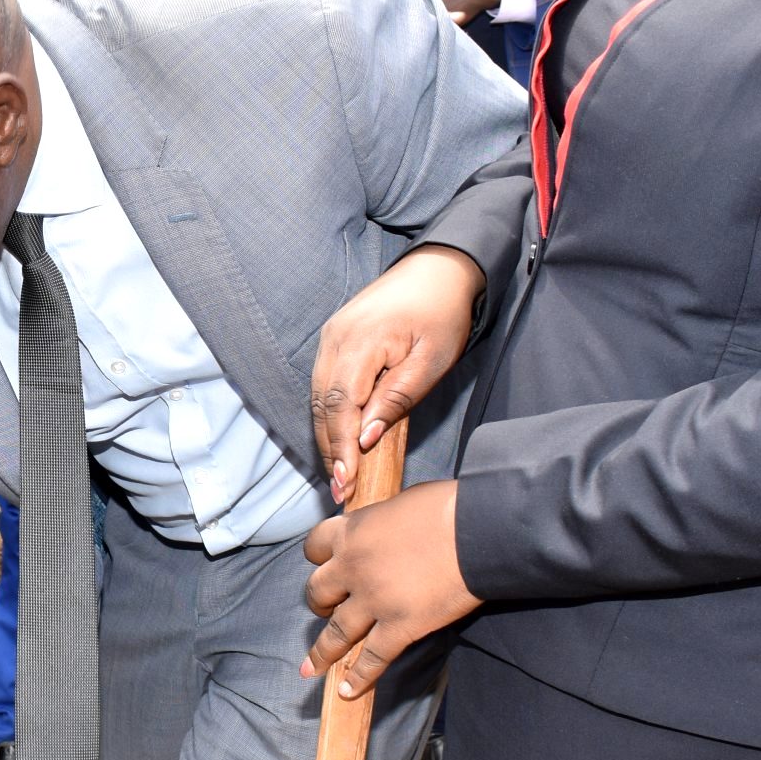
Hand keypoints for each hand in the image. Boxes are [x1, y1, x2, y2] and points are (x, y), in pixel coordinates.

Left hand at [301, 480, 478, 694]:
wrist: (478, 531)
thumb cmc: (446, 508)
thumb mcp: (398, 504)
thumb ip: (379, 523)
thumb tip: (380, 532)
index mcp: (351, 532)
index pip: (314, 546)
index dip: (317, 557)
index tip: (322, 563)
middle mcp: (352, 567)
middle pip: (317, 591)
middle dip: (319, 602)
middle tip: (325, 609)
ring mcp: (374, 600)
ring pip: (336, 632)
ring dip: (324, 650)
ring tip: (313, 666)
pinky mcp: (400, 626)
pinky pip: (373, 658)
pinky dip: (359, 678)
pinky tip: (346, 691)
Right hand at [312, 245, 484, 501]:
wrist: (437, 268)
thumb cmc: (442, 314)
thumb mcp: (432, 360)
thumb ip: (397, 398)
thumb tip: (366, 437)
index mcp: (361, 342)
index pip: (341, 405)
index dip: (341, 447)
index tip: (346, 482)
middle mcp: (335, 339)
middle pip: (322, 405)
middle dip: (330, 450)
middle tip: (340, 491)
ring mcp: (330, 337)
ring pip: (318, 397)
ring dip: (327, 437)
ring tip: (339, 474)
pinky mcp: (334, 339)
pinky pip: (323, 384)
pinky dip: (329, 416)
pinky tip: (340, 440)